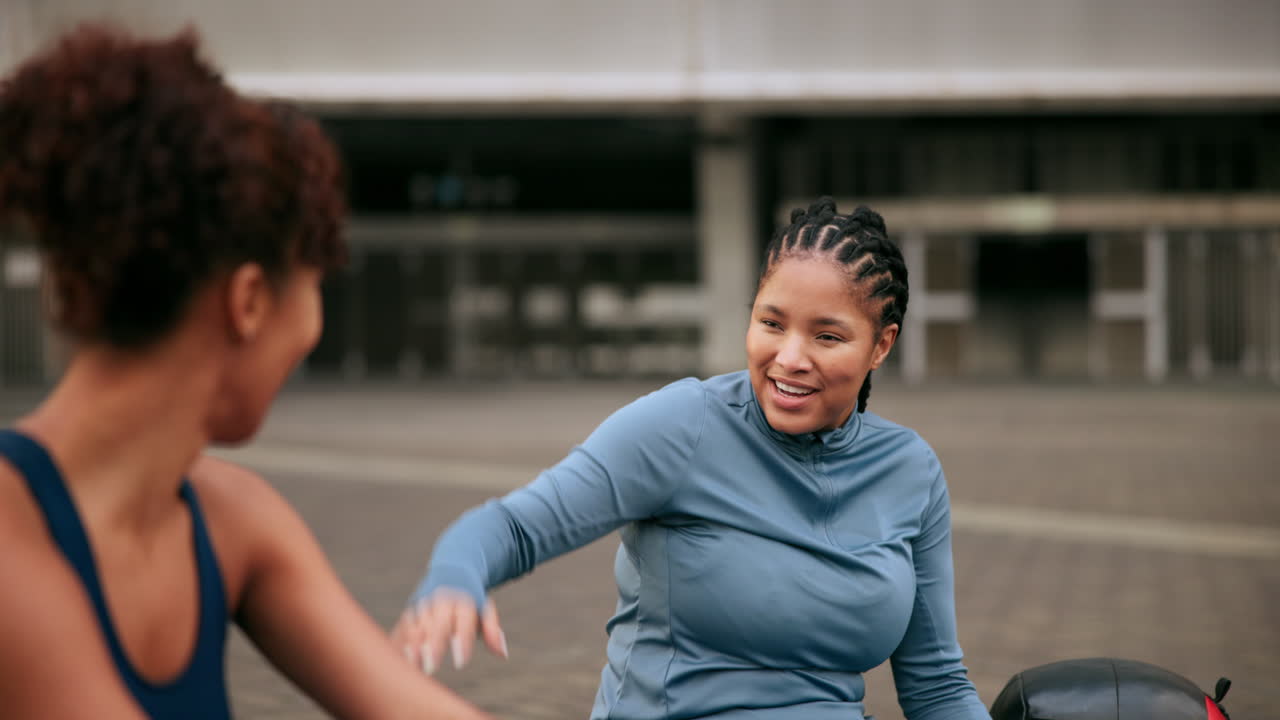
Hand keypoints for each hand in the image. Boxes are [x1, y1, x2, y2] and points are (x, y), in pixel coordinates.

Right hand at [391, 588, 507, 674]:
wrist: (453, 569)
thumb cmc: (471, 599)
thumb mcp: (485, 609)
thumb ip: (492, 630)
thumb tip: (503, 654)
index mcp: (464, 600)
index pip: (464, 620)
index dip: (462, 641)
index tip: (461, 662)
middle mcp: (442, 600)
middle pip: (438, 623)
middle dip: (433, 644)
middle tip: (432, 667)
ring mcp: (425, 602)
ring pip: (417, 623)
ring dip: (413, 644)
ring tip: (412, 664)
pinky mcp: (411, 607)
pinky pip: (404, 624)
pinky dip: (401, 640)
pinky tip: (399, 658)